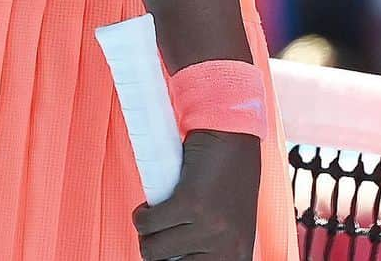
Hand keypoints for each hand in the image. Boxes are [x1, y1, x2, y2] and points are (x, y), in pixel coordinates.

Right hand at [132, 130, 260, 260]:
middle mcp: (226, 247)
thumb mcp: (232, 225)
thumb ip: (214, 249)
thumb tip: (176, 260)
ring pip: (152, 247)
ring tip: (160, 213)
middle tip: (164, 228)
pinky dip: (142, 214)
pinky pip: (148, 223)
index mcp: (237, 255)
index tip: (169, 252)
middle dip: (158, 247)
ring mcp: (209, 226)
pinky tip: (151, 203)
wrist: (235, 133)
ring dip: (149, 230)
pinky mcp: (190, 202)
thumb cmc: (232, 177)